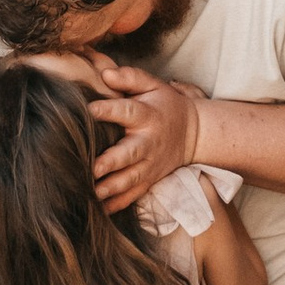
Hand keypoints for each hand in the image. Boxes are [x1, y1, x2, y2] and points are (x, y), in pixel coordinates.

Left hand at [86, 59, 199, 210]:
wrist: (194, 133)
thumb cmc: (165, 105)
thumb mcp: (154, 85)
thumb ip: (130, 78)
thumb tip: (104, 73)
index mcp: (147, 116)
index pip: (128, 111)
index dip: (110, 110)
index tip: (90, 109)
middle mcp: (148, 142)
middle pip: (130, 153)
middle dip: (112, 162)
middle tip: (93, 168)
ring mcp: (150, 164)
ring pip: (131, 179)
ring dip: (112, 188)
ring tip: (92, 194)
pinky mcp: (150, 179)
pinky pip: (134, 195)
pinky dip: (119, 204)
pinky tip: (101, 210)